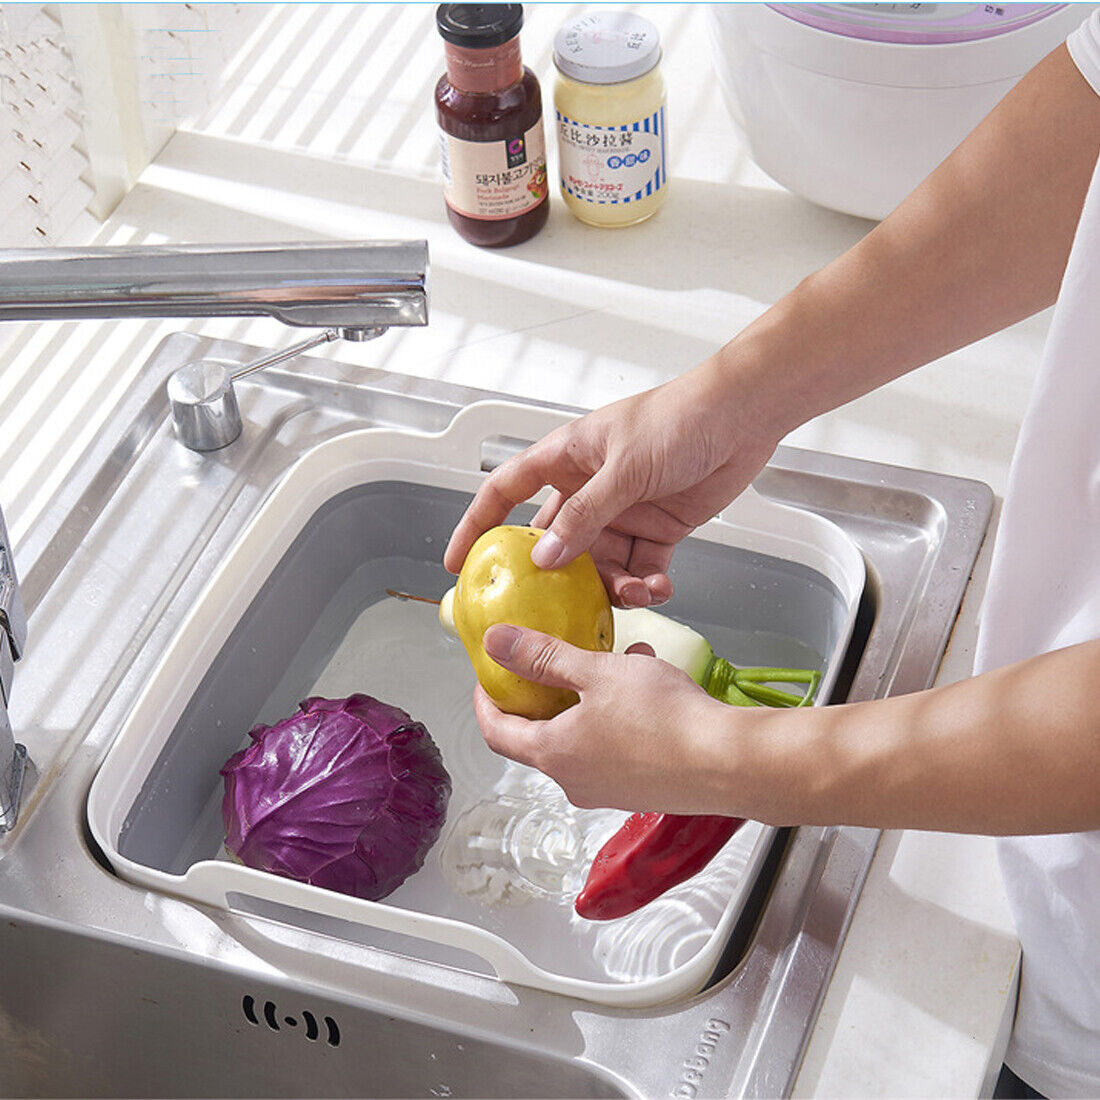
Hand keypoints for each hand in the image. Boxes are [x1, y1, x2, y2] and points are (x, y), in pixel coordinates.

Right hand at [444, 363, 780, 607]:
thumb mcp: (624, 467)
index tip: (459, 562)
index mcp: (567, 459)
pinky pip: (641, 567)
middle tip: (554, 612)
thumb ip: (586, 515)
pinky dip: (647, 583)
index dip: (478, 524)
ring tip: (635, 592)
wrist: (743, 416)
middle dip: (555, 578)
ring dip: (613, 585)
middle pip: (556, 541)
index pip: (506, 492)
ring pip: (601, 563)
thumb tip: (546, 558)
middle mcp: (589, 488)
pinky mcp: (659, 528)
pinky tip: (659, 586)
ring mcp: (624, 511)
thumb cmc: (679, 418)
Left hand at [473, 622, 740, 813]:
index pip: (498, 732)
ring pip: (583, 736)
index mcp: (554, 754)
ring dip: (588, 699)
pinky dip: (618, 713)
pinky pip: (616, 745)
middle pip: (540, 737)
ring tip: (609, 660)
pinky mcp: (641, 789)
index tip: (487, 678)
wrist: (728, 763)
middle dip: (542, 697)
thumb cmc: (663, 719)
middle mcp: (575, 781)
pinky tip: (646, 680)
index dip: (486, 703)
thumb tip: (496, 642)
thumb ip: (544, 657)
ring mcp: (609, 790)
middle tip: (543, 666)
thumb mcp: (597, 673)